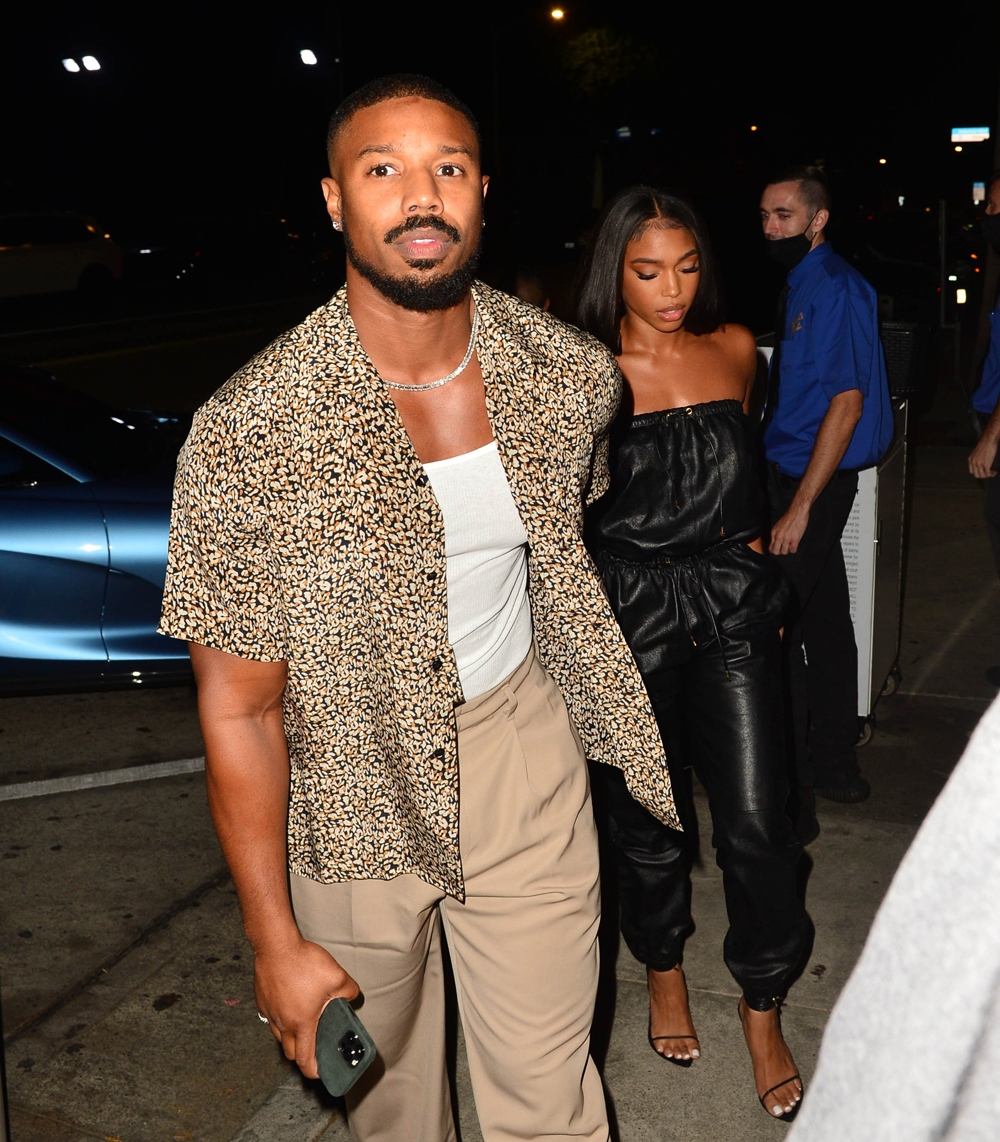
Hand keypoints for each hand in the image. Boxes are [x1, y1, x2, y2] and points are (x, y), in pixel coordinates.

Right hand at [253, 936, 359, 1078]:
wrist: (275, 946)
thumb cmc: (303, 962)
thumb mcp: (336, 976)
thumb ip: (349, 991)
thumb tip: (353, 997)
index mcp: (302, 1023)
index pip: (304, 1059)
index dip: (313, 1071)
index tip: (320, 1072)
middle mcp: (283, 1023)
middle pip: (291, 1052)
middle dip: (303, 1055)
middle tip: (315, 1046)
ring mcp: (270, 1013)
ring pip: (279, 1036)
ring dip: (292, 1036)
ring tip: (305, 1023)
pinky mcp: (262, 1001)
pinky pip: (271, 1019)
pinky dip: (282, 1019)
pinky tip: (292, 1003)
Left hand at [769, 504, 809, 555]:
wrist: (797, 512)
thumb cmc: (788, 517)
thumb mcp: (778, 526)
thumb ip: (776, 534)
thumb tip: (775, 542)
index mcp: (774, 533)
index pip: (771, 547)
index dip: (774, 550)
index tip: (777, 549)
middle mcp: (779, 537)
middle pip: (776, 552)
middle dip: (780, 552)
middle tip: (783, 549)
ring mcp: (786, 539)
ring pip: (784, 552)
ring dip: (787, 550)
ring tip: (790, 546)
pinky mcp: (795, 539)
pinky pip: (793, 550)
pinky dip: (793, 549)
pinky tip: (794, 545)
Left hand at [969, 436, 998, 478]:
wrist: (988, 441)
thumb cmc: (985, 444)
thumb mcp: (976, 452)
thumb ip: (977, 458)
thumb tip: (981, 463)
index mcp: (970, 460)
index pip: (972, 471)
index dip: (978, 473)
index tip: (983, 472)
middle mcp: (973, 462)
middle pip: (977, 475)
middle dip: (983, 476)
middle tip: (988, 474)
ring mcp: (979, 464)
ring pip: (982, 475)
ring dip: (988, 476)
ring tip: (992, 473)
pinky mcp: (985, 464)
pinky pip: (988, 473)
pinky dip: (991, 474)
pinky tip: (994, 472)